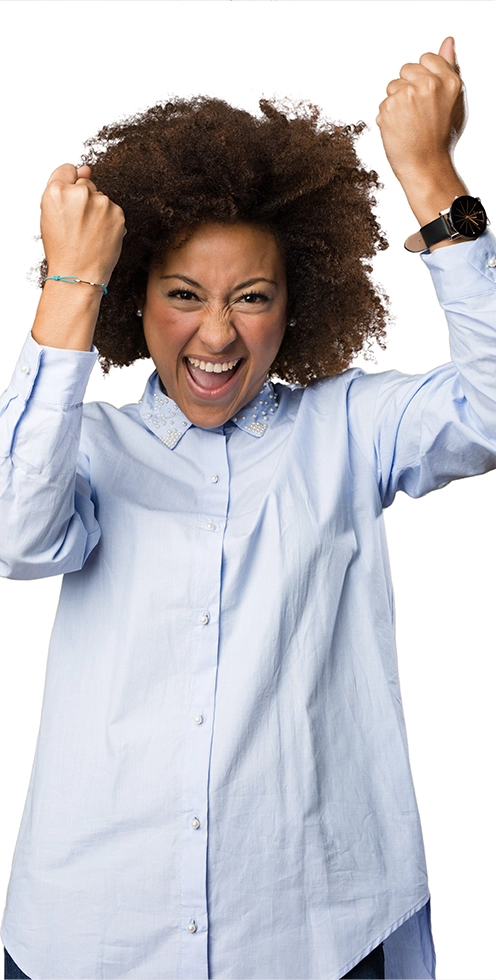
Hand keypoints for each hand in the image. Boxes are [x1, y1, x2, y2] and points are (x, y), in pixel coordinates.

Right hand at [41, 163, 125, 285]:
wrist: (78, 275)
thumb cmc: (62, 249)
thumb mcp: (50, 216)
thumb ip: (64, 189)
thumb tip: (86, 168)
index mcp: (56, 191)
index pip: (67, 170)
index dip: (69, 185)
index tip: (70, 200)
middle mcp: (80, 193)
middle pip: (86, 183)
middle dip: (83, 199)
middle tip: (78, 224)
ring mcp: (101, 202)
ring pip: (100, 197)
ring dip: (97, 210)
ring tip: (89, 233)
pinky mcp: (118, 213)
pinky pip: (113, 210)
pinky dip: (109, 220)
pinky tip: (100, 236)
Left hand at [376, 38, 467, 223]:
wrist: (426, 166)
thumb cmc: (440, 139)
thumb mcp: (453, 101)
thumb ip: (447, 68)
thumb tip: (447, 42)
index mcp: (448, 80)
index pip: (426, 58)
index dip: (422, 77)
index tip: (425, 96)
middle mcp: (429, 84)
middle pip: (406, 69)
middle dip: (407, 87)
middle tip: (417, 112)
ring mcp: (407, 95)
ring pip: (392, 87)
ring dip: (396, 102)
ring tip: (409, 122)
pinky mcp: (389, 107)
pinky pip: (383, 103)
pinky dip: (387, 117)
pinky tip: (399, 130)